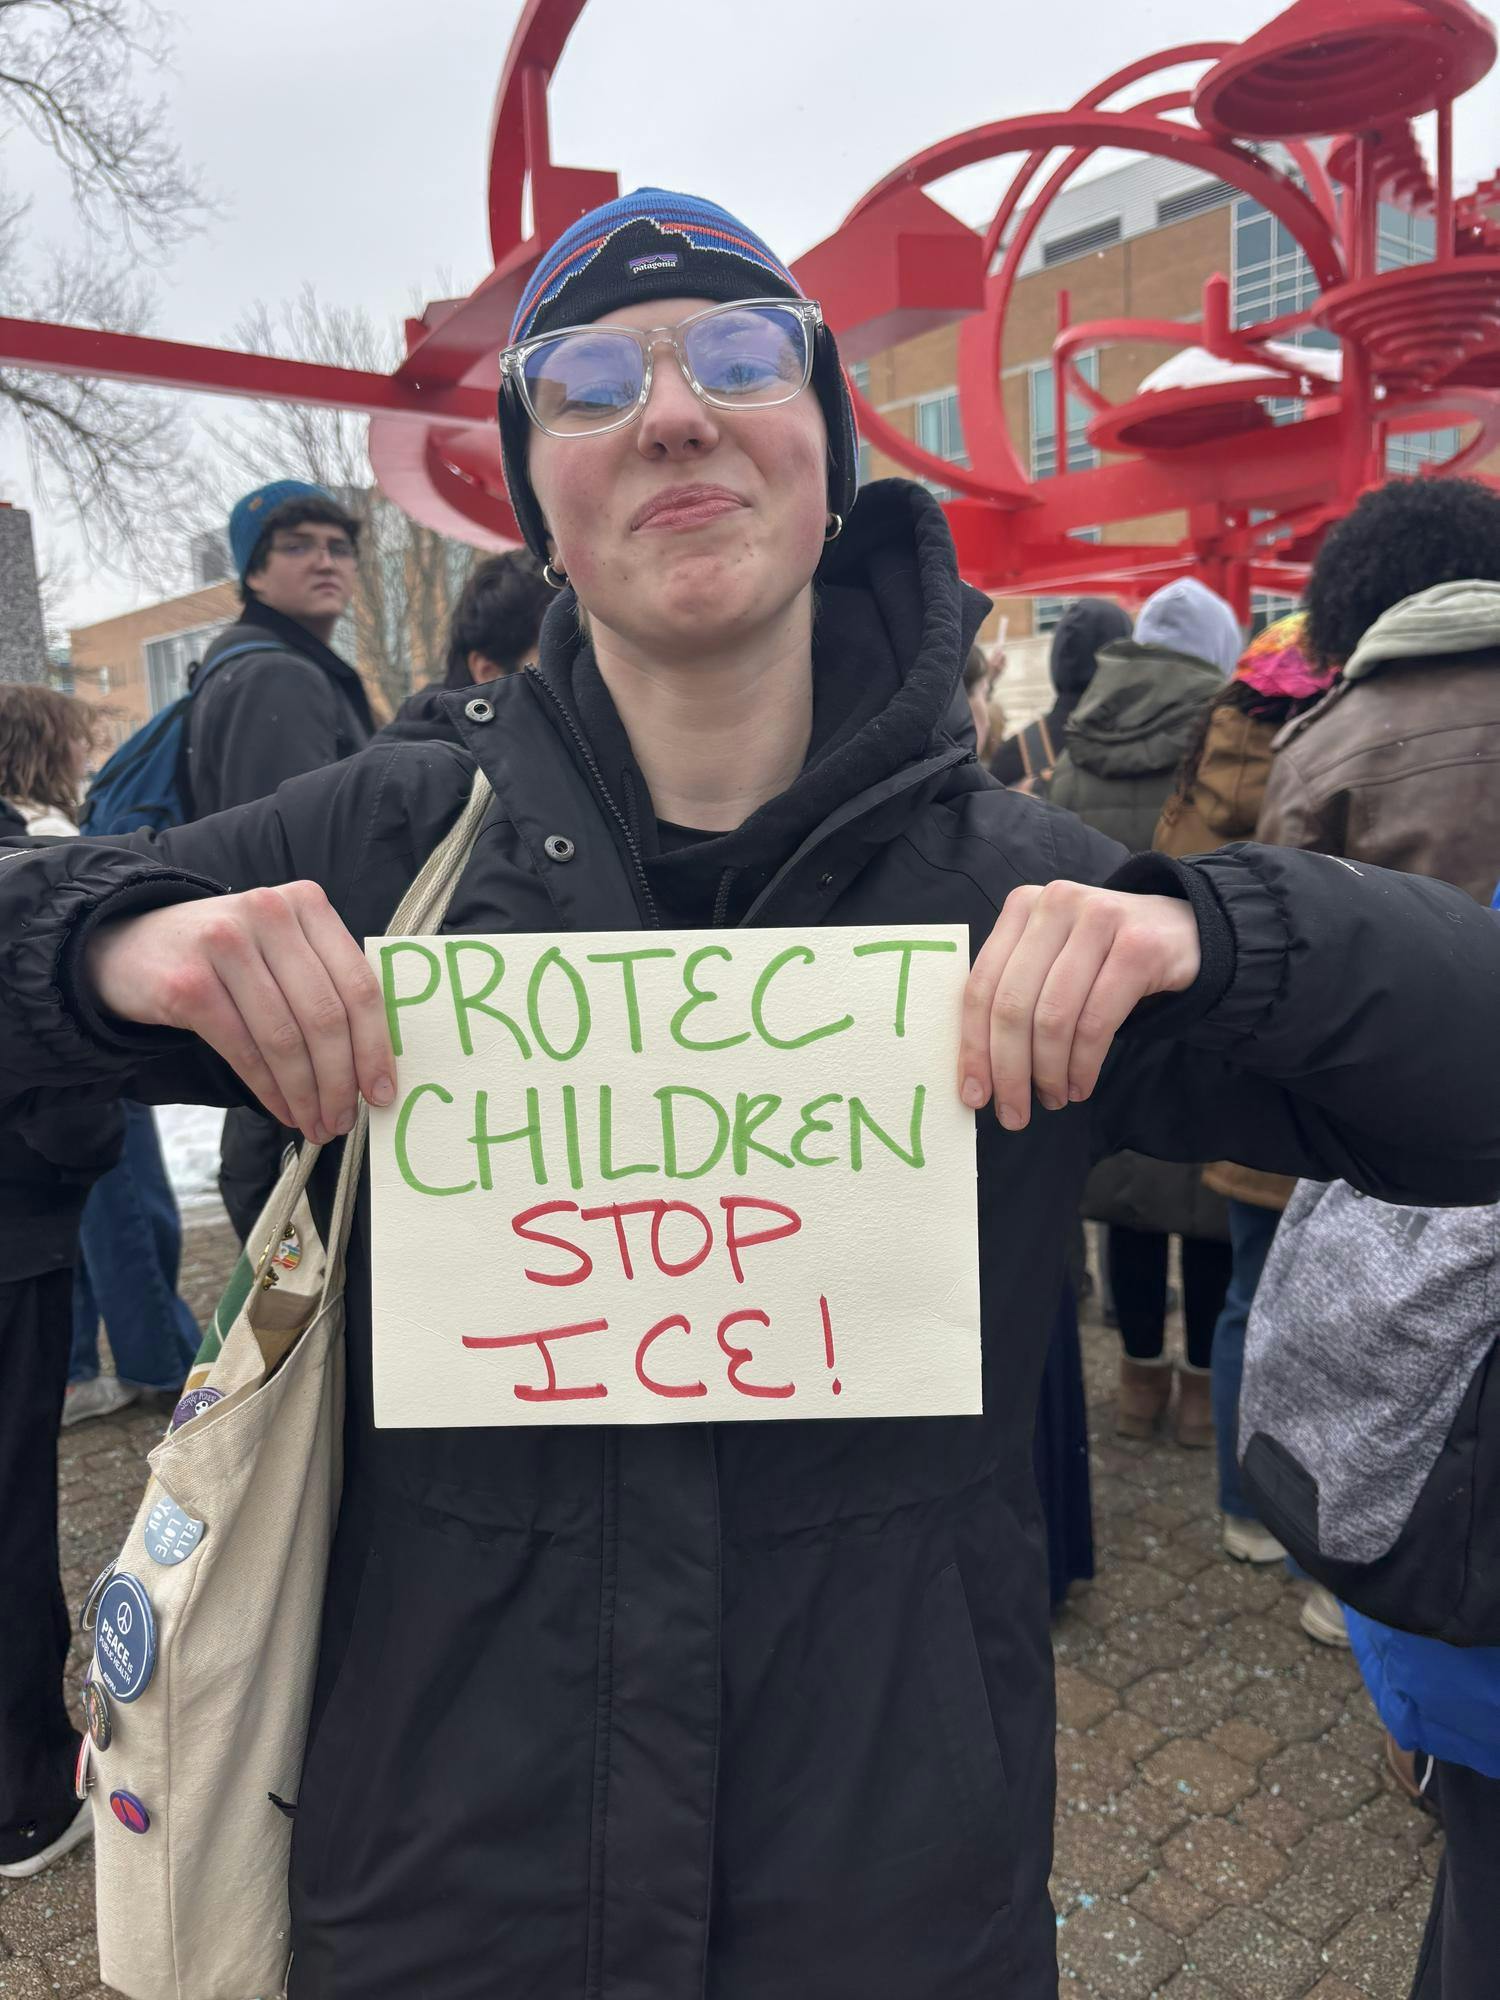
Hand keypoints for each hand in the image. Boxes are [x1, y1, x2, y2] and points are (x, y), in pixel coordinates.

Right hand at [84, 884, 394, 1143]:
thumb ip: (327, 981)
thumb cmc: (225, 956)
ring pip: (286, 1040)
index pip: (358, 983)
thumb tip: (374, 1062)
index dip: (375, 1046)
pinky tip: (283, 1110)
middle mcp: (269, 914)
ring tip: (316, 1124)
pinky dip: (270, 1090)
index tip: (382, 1091)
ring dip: (306, 1094)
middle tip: (344, 1119)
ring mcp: (225, 945)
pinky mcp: (189, 984)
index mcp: (307, 903)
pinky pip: (245, 1051)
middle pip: (325, 1016)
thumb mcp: (280, 946)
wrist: (129, 945)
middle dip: (341, 1080)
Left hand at [959, 881, 1200, 1129]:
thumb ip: (1014, 994)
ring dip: (1049, 1072)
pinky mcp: (1139, 948)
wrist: (1182, 932)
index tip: (973, 1094)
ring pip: (1054, 1018)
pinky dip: (1083, 1065)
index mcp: (1021, 905)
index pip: (982, 985)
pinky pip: (1096, 1023)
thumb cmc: (1102, 957)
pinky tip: (1080, 1085)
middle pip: (1013, 1005)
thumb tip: (978, 1070)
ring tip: (1054, 1099)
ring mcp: (1099, 919)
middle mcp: (1055, 904)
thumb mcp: (1051, 959)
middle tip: (1013, 1113)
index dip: (973, 1047)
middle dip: (1009, 1071)